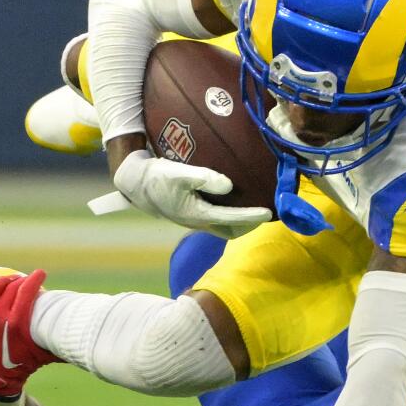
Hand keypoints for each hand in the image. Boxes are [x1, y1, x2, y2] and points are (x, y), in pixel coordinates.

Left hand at [0, 270, 57, 396]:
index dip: (36, 279)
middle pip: (11, 287)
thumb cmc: (23, 364)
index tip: (41, 273)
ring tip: (11, 283)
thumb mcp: (43, 351)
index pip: (26, 291)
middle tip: (28, 282)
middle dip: (22, 281)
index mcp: (15, 323)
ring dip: (4, 283)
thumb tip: (83, 325)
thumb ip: (57, 337)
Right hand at [111, 149, 271, 237]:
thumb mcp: (178, 173)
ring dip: (241, 223)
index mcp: (197, 214)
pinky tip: (236, 202)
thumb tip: (229, 185)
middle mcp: (198, 222)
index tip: (269, 212)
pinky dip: (230, 216)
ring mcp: (194, 220)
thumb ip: (204, 178)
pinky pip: (217, 220)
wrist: (136, 184)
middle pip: (231, 232)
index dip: (252, 216)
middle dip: (250, 226)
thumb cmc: (157, 176)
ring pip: (224, 228)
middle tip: (266, 214)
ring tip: (256, 210)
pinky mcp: (192, 214)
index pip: (231, 218)